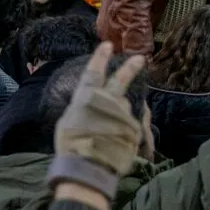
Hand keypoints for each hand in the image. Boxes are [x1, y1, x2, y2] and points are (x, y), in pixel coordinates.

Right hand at [53, 42, 145, 177]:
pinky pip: (129, 126)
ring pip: (123, 108)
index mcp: (86, 96)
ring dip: (118, 116)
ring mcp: (122, 114)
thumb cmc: (71, 144)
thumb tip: (92, 106)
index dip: (100, 58)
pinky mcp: (133, 128)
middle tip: (140, 58)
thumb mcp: (68, 122)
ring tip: (109, 133)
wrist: (88, 164)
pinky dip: (123, 131)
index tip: (108, 44)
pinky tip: (116, 142)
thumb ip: (82, 109)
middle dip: (129, 68)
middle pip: (120, 81)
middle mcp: (107, 100)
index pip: (94, 72)